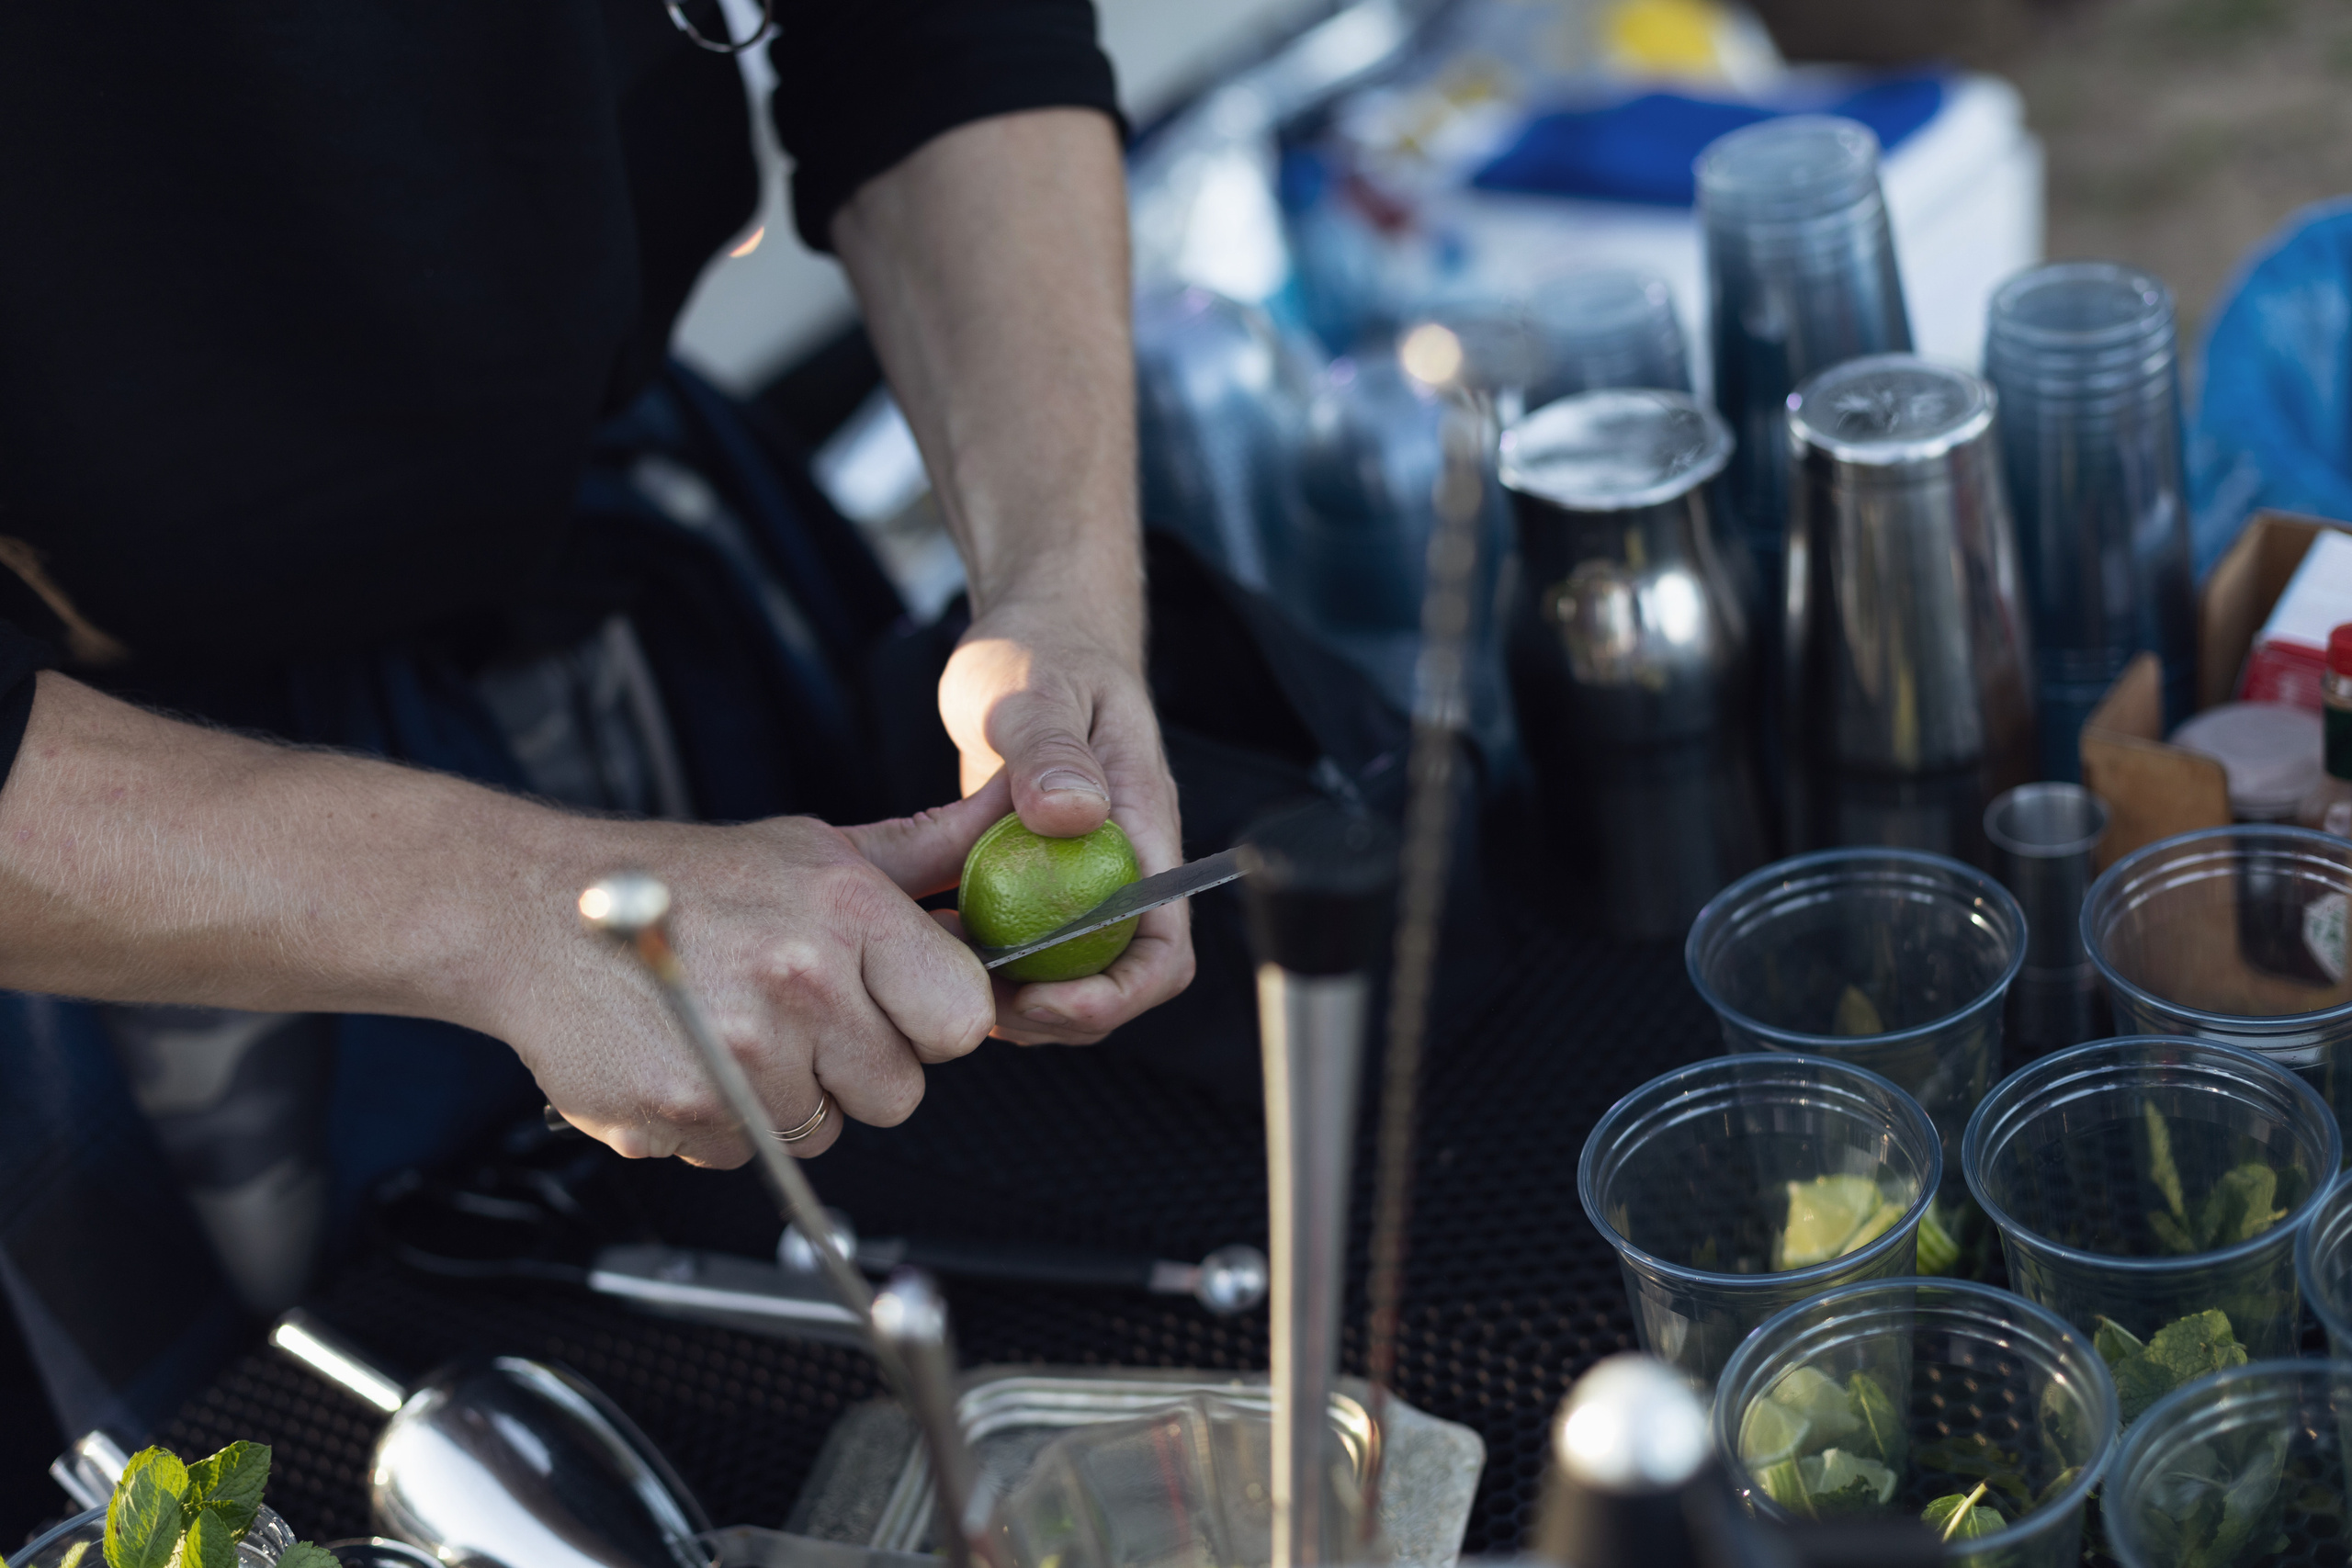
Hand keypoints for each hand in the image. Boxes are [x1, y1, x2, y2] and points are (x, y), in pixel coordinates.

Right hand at [502, 783, 1016, 1164]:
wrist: (536, 911)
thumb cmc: (689, 881)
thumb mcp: (818, 849)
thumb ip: (925, 854)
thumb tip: (1010, 823)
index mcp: (847, 913)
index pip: (961, 1019)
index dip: (929, 1020)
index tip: (886, 1000)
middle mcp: (800, 983)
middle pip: (898, 1093)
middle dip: (855, 1065)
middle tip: (793, 1011)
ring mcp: (737, 1057)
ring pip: (821, 1133)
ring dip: (785, 1100)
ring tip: (732, 1028)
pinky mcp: (679, 1114)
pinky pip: (745, 1158)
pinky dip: (720, 1125)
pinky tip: (689, 1058)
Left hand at [938, 599, 1192, 1043]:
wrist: (1034, 630)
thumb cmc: (1041, 647)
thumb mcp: (1034, 689)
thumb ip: (1051, 749)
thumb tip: (1075, 816)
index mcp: (1143, 827)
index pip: (1162, 947)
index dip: (1113, 996)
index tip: (1043, 1000)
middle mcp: (1122, 862)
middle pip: (1119, 979)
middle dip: (1057, 1016)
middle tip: (974, 1008)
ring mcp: (1082, 873)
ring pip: (1072, 973)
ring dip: (1018, 999)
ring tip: (946, 985)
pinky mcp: (1041, 874)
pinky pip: (1029, 943)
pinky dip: (989, 962)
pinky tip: (933, 948)